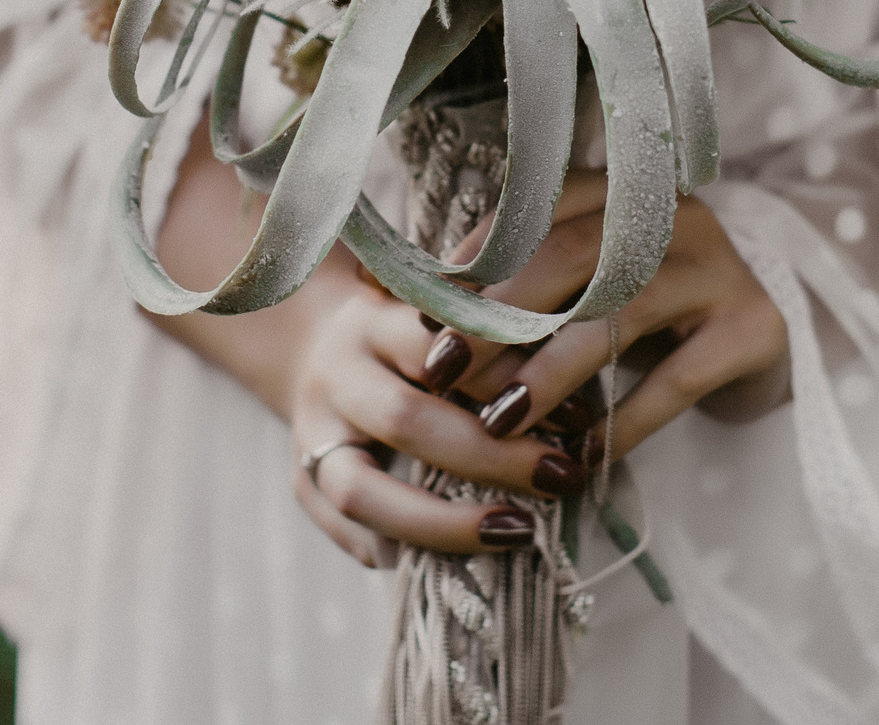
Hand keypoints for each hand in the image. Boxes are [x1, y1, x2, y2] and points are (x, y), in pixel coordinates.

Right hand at [287, 283, 589, 566]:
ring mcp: (311, 435)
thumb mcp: (441, 313)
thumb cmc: (407, 331)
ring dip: (444, 522)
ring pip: (361, 491)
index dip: (504, 377)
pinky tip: (458, 566)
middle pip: (405, 419)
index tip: (576, 411)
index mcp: (375, 321)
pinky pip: (347, 533)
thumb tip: (573, 396)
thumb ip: (489, 337)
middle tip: (561, 476)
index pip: (437, 344)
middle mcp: (337, 376)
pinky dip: (400, 550)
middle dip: (489, 456)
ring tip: (519, 533)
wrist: (313, 342)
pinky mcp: (302, 483)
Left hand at [425, 171, 790, 466]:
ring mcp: (719, 269)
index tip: (417, 313)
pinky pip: (675, 379)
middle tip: (443, 372)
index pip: (537, 208)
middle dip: (497, 317)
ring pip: (618, 313)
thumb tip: (411, 313)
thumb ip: (522, 290)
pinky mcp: (752, 329)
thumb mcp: (588, 289)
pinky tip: (580, 455)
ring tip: (498, 423)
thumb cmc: (649, 317)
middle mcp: (675, 216)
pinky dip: (622, 421)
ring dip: (548, 373)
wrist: (761, 349)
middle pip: (571, 255)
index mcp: (625, 193)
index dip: (475, 258)